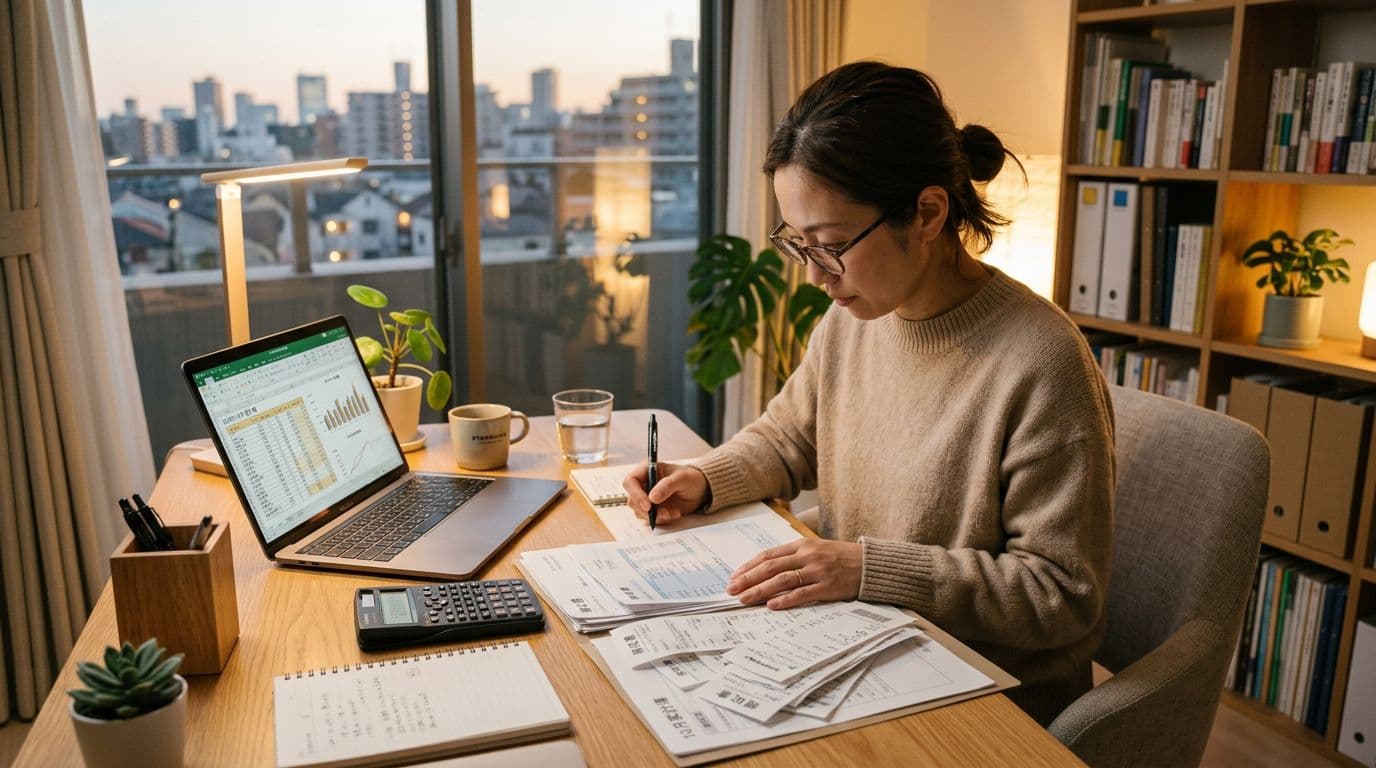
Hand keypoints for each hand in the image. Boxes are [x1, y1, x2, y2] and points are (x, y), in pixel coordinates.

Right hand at [622, 461, 708, 526]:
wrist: (701, 490)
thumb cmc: (691, 478)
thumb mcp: (682, 478)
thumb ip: (667, 486)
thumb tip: (652, 498)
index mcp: (647, 470)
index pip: (630, 482)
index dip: (635, 494)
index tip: (648, 505)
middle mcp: (644, 484)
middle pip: (632, 500)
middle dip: (647, 510)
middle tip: (664, 513)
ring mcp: (647, 498)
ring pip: (640, 511)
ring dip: (655, 516)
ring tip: (672, 513)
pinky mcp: (653, 509)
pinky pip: (650, 518)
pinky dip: (661, 519)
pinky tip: (674, 514)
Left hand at [726, 539, 862, 609]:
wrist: (871, 565)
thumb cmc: (842, 558)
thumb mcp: (817, 550)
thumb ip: (794, 557)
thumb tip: (767, 569)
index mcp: (803, 545)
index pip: (769, 555)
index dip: (749, 566)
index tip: (734, 576)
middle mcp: (808, 556)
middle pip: (770, 567)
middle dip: (748, 579)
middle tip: (731, 590)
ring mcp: (818, 571)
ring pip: (782, 580)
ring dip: (760, 590)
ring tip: (744, 599)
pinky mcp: (828, 587)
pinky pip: (802, 594)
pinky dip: (785, 600)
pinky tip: (771, 606)